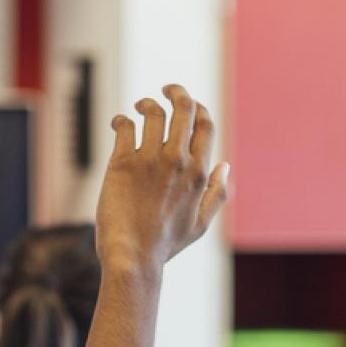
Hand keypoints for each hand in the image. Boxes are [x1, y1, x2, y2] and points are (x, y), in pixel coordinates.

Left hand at [95, 84, 230, 276]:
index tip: (188, 103)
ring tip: (139, 107)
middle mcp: (177, 161)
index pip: (205, 124)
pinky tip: (119, 123)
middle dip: (177, 92)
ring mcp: (149, 160)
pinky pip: (125, 127)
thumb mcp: (201, 223)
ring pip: (153, 112)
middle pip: (184, 109)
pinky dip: (122, 120)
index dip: (198, 108)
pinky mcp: (122, 164)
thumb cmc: (165, 244)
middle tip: (167, 89)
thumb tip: (226, 166)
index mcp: (199, 172)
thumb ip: (217, 193)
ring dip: (147, 104)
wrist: (132, 257)